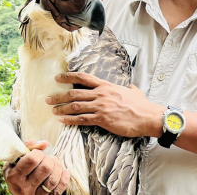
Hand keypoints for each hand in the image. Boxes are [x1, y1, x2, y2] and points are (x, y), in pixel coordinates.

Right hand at [3, 140, 69, 194]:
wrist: (17, 191)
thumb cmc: (18, 170)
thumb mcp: (16, 159)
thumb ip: (28, 146)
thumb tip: (45, 143)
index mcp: (14, 176)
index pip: (33, 159)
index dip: (39, 153)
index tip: (37, 154)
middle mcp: (23, 188)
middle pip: (46, 167)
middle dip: (49, 159)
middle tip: (46, 159)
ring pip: (53, 179)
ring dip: (57, 168)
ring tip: (53, 164)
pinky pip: (58, 190)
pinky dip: (64, 179)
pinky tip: (64, 172)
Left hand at [46, 72, 164, 137]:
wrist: (147, 116)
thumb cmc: (141, 105)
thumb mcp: (134, 91)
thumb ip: (129, 88)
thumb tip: (130, 86)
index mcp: (106, 86)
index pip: (84, 78)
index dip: (69, 77)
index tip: (58, 77)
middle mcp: (101, 94)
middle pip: (75, 93)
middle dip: (59, 95)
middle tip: (49, 99)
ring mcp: (101, 107)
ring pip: (76, 106)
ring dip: (62, 108)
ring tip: (53, 111)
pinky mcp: (102, 119)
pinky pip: (82, 119)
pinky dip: (70, 120)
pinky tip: (62, 121)